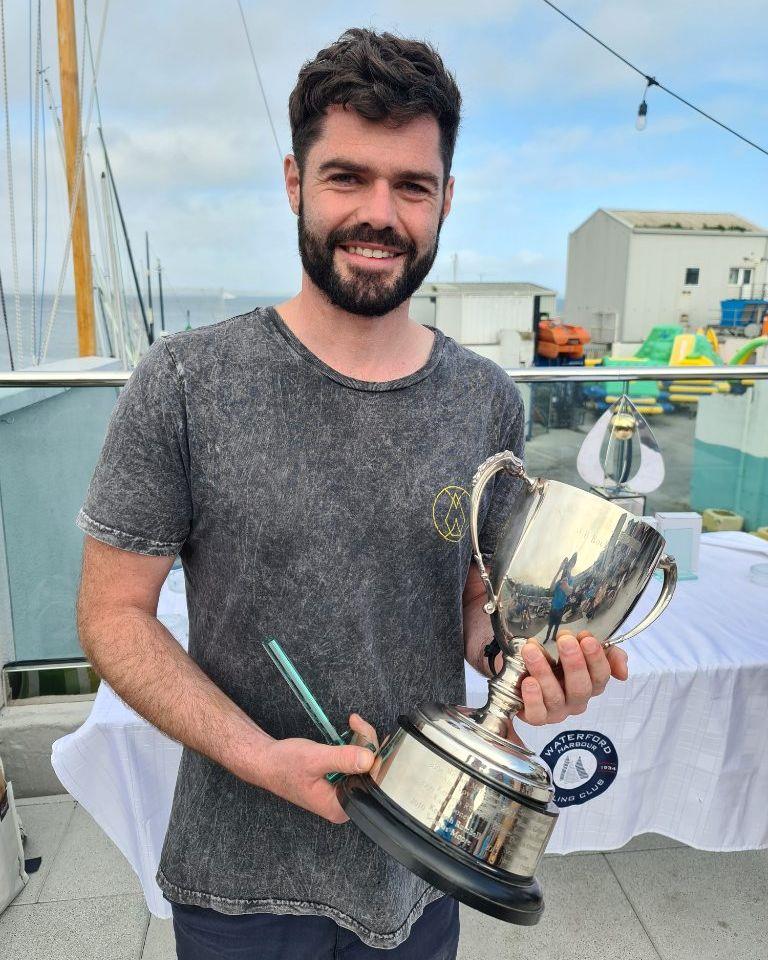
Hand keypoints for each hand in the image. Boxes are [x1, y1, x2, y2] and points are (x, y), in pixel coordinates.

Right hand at [259, 713, 375, 823]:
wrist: (265, 761)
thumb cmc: (284, 764)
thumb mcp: (314, 759)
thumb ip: (341, 760)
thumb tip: (368, 759)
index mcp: (339, 807)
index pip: (370, 784)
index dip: (373, 758)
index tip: (366, 734)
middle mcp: (343, 803)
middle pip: (370, 773)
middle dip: (367, 745)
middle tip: (356, 722)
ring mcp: (341, 792)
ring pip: (364, 765)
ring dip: (362, 741)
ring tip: (354, 722)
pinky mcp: (339, 780)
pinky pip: (355, 762)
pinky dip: (355, 745)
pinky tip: (351, 730)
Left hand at [517, 631, 627, 725]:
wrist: (524, 669)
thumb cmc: (557, 657)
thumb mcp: (582, 648)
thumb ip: (608, 653)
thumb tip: (623, 672)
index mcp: (591, 683)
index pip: (601, 676)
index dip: (596, 658)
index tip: (586, 638)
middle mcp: (576, 700)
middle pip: (580, 687)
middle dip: (574, 663)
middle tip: (564, 640)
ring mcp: (557, 710)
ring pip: (555, 697)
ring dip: (544, 672)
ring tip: (532, 650)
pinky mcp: (536, 716)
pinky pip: (537, 714)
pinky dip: (533, 699)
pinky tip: (528, 681)